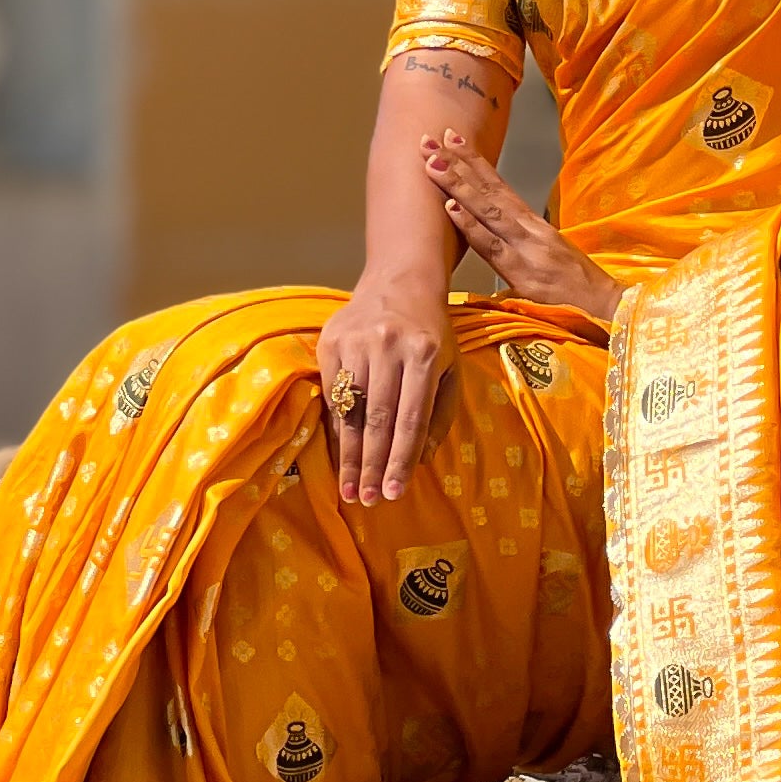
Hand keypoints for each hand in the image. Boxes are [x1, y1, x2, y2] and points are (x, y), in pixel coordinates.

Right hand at [318, 274, 451, 507]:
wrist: (400, 281)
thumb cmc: (432, 333)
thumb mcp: (449, 368)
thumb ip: (439, 413)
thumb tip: (419, 462)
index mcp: (424, 354)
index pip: (411, 418)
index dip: (401, 459)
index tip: (394, 493)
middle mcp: (388, 347)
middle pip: (378, 419)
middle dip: (373, 465)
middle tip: (369, 500)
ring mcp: (356, 342)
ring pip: (351, 411)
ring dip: (350, 455)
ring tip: (351, 489)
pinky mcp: (330, 340)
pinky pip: (332, 395)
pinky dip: (336, 430)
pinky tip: (339, 456)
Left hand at [420, 133, 620, 327]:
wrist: (607, 308)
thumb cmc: (579, 288)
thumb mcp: (549, 257)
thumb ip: (521, 245)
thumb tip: (493, 239)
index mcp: (534, 225)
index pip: (499, 187)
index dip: (475, 163)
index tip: (452, 139)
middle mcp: (529, 229)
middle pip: (489, 190)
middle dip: (458, 163)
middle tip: (429, 139)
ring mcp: (525, 248)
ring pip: (487, 211)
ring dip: (458, 186)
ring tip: (433, 164)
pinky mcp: (522, 273)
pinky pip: (491, 246)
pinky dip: (471, 226)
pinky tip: (451, 209)